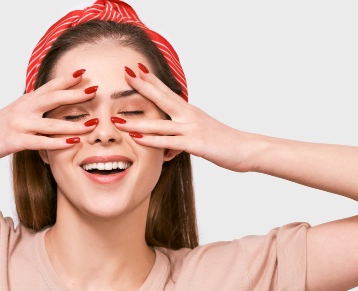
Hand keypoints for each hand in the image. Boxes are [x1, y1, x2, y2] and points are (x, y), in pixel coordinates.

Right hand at [0, 71, 97, 161]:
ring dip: (74, 124)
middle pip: (53, 98)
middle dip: (76, 94)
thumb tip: (53, 103)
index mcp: (26, 101)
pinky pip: (41, 142)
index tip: (85, 72)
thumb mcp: (17, 112)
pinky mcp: (15, 141)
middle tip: (96, 90)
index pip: (49, 86)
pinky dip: (58, 143)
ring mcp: (20, 124)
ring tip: (93, 124)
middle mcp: (24, 109)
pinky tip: (73, 143)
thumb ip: (35, 107)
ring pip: (52, 123)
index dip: (67, 79)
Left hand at [115, 65, 255, 172]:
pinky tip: (137, 139)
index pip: (167, 92)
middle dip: (142, 86)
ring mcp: (191, 129)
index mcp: (189, 111)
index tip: (136, 69)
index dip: (151, 80)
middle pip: (162, 98)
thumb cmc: (223, 141)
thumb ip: (183, 130)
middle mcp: (189, 115)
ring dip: (137, 122)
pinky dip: (151, 140)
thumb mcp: (201, 130)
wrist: (246, 149)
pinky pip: (168, 142)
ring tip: (117, 119)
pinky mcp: (195, 144)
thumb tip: (170, 138)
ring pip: (159, 124)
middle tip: (125, 74)